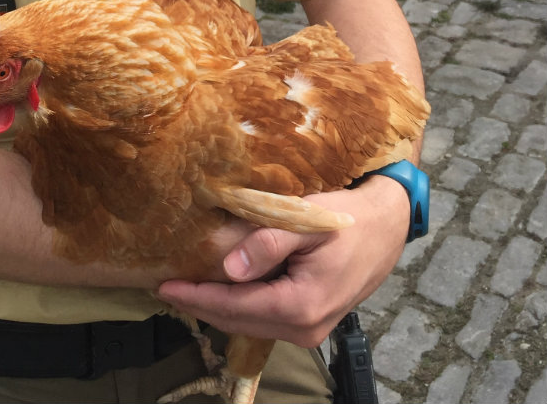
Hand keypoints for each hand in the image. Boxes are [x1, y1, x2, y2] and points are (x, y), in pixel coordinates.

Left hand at [157, 176, 408, 346]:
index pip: (233, 306)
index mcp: (301, 305)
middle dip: (199, 305)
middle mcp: (304, 328)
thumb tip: (230, 269)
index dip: (195, 297)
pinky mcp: (310, 323)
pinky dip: (236, 307)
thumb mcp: (307, 221)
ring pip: (248, 323)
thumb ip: (268, 244)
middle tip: (164, 287)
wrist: (387, 226)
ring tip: (184, 288)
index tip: (163, 287)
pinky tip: (218, 290)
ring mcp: (309, 330)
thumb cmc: (348, 219)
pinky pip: (263, 319)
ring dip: (215, 307)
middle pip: (236, 321)